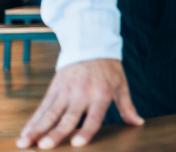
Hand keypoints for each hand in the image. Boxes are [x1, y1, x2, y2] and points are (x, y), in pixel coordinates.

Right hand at [18, 58, 142, 148]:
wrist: (91, 46)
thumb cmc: (109, 69)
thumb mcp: (121, 85)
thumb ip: (127, 106)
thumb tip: (138, 124)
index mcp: (101, 95)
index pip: (94, 117)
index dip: (86, 131)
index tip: (77, 144)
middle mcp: (82, 94)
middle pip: (68, 117)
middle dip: (56, 132)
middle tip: (46, 145)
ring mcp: (66, 91)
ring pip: (50, 113)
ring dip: (38, 129)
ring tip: (27, 142)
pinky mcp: (54, 89)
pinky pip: (42, 107)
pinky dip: (33, 121)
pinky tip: (26, 133)